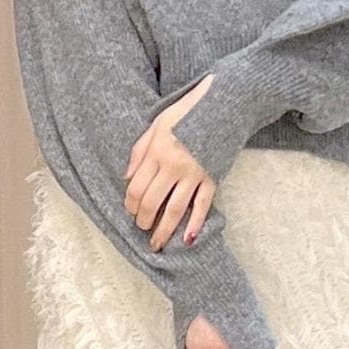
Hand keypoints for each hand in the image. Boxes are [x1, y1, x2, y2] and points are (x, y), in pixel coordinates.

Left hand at [125, 75, 216, 249]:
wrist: (222, 104)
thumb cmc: (187, 113)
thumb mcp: (156, 124)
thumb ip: (139, 151)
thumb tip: (127, 177)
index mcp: (156, 152)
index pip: (136, 188)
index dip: (130, 204)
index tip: (130, 211)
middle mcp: (172, 165)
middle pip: (151, 202)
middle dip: (143, 220)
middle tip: (142, 228)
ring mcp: (193, 174)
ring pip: (174, 209)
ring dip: (163, 230)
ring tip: (157, 243)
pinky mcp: (212, 178)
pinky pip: (202, 206)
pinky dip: (195, 224)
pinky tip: (188, 239)